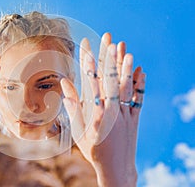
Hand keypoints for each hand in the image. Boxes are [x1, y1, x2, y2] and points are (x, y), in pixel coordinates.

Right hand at [61, 33, 145, 185]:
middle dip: (108, 57)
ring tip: (126, 49)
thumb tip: (65, 84)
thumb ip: (73, 106)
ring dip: (125, 67)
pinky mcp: (134, 119)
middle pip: (109, 79)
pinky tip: (141, 71)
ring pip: (125, 86)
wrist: (115, 168)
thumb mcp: (78, 130)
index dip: (88, 61)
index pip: (90, 81)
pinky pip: (138, 99)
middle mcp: (111, 111)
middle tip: (108, 38)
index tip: (86, 45)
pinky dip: (140, 85)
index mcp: (94, 113)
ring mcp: (124, 114)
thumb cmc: (93, 150)